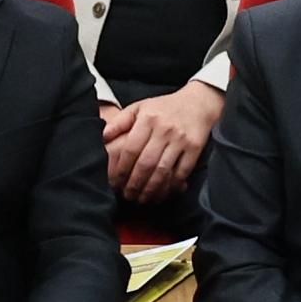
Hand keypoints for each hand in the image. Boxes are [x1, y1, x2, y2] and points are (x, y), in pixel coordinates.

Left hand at [99, 77, 222, 199]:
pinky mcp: (195, 148)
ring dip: (151, 189)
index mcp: (148, 119)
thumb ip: (120, 121)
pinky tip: (162, 193)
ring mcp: (181, 140)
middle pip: (146, 163)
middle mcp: (164, 129)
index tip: (116, 182)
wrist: (198, 102)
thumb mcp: (140, 107)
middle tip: (128, 196)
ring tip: (142, 199)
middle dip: (135, 184)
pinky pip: (181, 172)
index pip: (130, 149)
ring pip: (163, 171)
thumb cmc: (164, 108)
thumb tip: (102, 137)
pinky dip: (171, 186)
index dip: (122, 169)